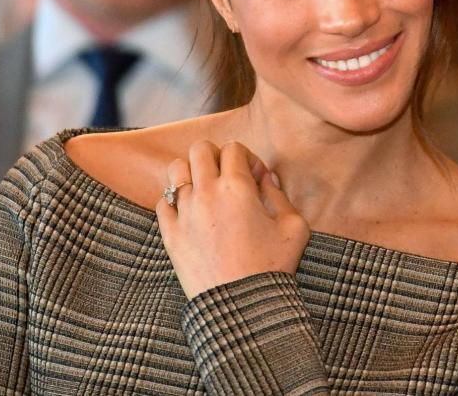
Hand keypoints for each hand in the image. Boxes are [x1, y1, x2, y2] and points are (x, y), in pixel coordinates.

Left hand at [156, 140, 310, 298]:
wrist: (241, 308)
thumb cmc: (272, 267)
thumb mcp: (294, 227)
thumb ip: (281, 195)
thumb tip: (267, 178)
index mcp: (238, 188)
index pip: (233, 148)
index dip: (247, 158)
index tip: (256, 179)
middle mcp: (207, 194)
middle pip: (200, 149)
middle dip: (216, 156)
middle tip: (228, 176)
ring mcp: (184, 214)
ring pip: (176, 170)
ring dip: (191, 173)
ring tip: (205, 190)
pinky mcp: (170, 234)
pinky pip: (163, 201)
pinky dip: (175, 200)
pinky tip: (190, 213)